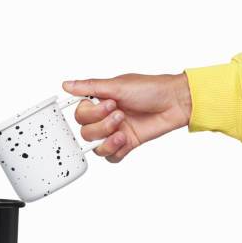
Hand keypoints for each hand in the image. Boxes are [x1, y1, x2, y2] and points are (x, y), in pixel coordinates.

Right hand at [62, 73, 190, 161]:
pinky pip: (110, 157)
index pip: (80, 115)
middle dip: (102, 126)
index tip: (108, 104)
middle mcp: (105, 118)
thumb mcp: (117, 85)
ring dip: (107, 140)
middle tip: (120, 114)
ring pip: (96, 147)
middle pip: (86, 132)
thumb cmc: (151, 89)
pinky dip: (114, 151)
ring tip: (123, 130)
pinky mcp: (126, 144)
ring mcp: (115, 132)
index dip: (90, 114)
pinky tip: (124, 140)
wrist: (174, 103)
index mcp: (100, 101)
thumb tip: (67, 85)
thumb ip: (90, 87)